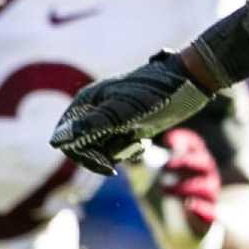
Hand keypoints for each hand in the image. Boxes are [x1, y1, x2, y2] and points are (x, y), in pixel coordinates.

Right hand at [50, 51, 213, 174]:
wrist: (189, 83)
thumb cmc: (158, 93)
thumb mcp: (126, 111)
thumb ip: (93, 124)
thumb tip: (59, 140)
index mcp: (86, 101)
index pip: (66, 138)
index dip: (82, 155)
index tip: (108, 165)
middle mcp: (94, 108)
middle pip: (83, 146)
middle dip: (104, 154)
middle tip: (130, 147)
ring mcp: (110, 116)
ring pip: (101, 148)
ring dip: (118, 152)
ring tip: (138, 140)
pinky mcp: (126, 124)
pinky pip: (118, 147)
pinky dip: (129, 149)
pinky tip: (143, 141)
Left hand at [122, 127, 228, 248]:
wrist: (183, 235)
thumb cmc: (164, 200)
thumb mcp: (148, 180)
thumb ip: (137, 162)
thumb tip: (113, 146)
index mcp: (192, 163)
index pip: (193, 145)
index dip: (184, 140)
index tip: (168, 140)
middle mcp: (204, 178)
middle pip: (202, 163)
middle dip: (185, 162)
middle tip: (167, 165)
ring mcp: (208, 199)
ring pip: (206, 187)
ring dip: (188, 187)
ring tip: (167, 189)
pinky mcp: (208, 221)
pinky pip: (210, 214)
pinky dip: (200, 210)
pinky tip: (190, 207)